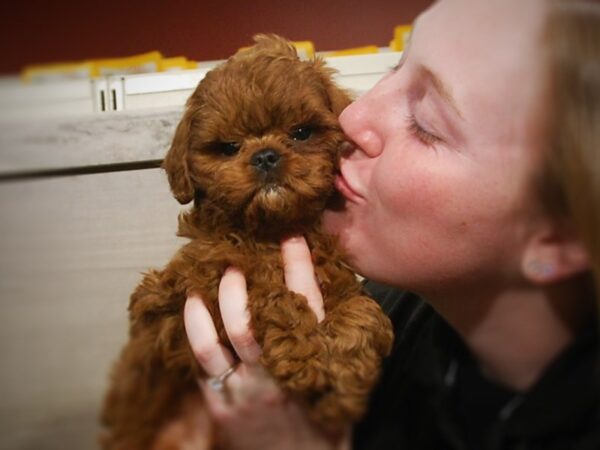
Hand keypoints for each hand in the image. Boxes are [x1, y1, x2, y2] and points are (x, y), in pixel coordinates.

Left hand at [184, 235, 349, 449]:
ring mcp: (246, 391)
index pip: (306, 305)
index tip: (291, 237)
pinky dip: (196, 329)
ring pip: (223, 338)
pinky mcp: (222, 405)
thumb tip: (314, 291)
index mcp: (315, 365)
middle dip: (243, 283)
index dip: (298, 265)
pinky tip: (192, 305)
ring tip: (212, 275)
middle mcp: (277, 376)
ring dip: (215, 301)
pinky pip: (203, 362)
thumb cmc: (324, 422)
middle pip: (254, 319)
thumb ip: (328, 338)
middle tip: (239, 258)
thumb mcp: (338, 378)